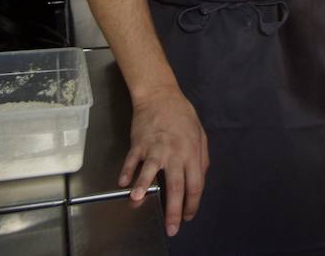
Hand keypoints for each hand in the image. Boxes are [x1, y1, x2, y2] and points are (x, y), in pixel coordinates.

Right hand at [119, 85, 208, 236]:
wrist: (160, 95)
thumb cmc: (182, 116)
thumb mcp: (200, 135)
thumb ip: (201, 159)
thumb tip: (199, 179)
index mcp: (192, 153)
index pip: (195, 184)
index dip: (192, 204)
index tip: (188, 216)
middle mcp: (175, 153)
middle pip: (176, 185)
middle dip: (173, 210)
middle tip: (171, 228)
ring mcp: (155, 147)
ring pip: (150, 170)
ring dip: (143, 186)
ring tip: (137, 201)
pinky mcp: (139, 142)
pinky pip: (132, 159)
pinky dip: (126, 171)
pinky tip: (123, 183)